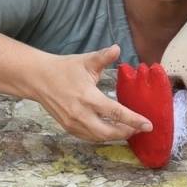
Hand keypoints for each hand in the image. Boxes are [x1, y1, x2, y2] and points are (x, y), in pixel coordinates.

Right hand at [29, 46, 153, 142]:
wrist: (38, 79)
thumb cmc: (63, 68)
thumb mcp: (85, 61)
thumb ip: (103, 57)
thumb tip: (118, 48)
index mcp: (87, 97)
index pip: (116, 112)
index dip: (134, 120)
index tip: (148, 125)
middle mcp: (80, 113)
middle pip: (108, 132)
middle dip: (127, 133)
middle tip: (139, 129)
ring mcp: (73, 123)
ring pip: (99, 137)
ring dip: (115, 136)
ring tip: (128, 129)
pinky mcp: (68, 127)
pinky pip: (89, 137)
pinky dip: (102, 136)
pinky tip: (111, 130)